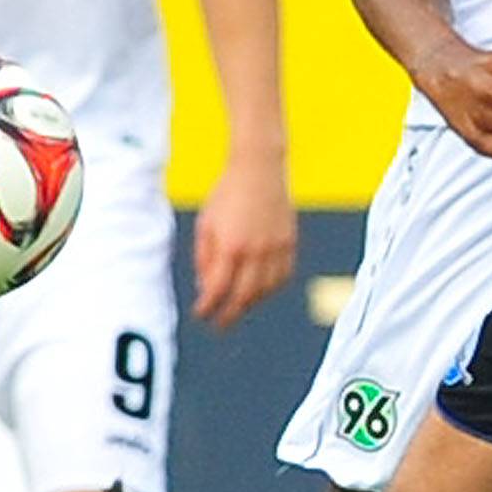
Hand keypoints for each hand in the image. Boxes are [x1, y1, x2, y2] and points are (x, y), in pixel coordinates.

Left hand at [190, 158, 296, 331]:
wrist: (259, 168)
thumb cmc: (226, 194)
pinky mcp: (290, 243)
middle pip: (244, 297)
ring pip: (266, 290)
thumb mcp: (206, 224)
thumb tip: (207, 289)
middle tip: (220, 324)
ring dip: (250, 302)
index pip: (218, 289)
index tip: (201, 315)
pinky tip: (259, 289)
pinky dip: (270, 288)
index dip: (208, 307)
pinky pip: (283, 277)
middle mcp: (256, 251)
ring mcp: (276, 248)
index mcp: (230, 246)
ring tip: (238, 305)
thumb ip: (205, 259)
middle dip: (230, 315)